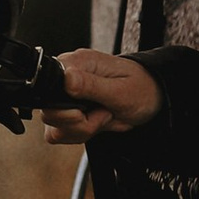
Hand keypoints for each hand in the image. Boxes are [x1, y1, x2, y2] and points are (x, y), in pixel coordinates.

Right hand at [40, 49, 162, 144]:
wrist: (151, 98)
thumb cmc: (141, 88)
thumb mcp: (120, 89)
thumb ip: (91, 85)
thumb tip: (66, 78)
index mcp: (76, 64)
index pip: (47, 87)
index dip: (65, 107)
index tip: (86, 111)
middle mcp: (67, 78)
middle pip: (49, 112)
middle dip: (78, 123)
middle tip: (103, 113)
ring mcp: (66, 97)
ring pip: (53, 127)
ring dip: (81, 130)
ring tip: (102, 115)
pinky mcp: (68, 112)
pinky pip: (61, 132)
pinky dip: (79, 134)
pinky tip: (96, 122)